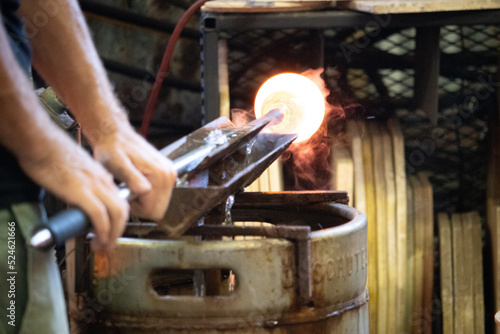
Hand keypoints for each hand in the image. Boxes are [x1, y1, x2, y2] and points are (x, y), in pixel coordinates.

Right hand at [17, 133, 128, 250]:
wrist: (42, 142)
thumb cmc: (52, 154)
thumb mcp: (77, 171)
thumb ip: (83, 186)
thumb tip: (80, 201)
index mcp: (102, 177)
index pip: (120, 202)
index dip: (117, 221)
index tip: (109, 233)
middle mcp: (103, 181)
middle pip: (123, 211)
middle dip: (118, 232)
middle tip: (108, 245)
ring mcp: (94, 185)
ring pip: (116, 214)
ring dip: (112, 235)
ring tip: (102, 246)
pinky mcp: (81, 191)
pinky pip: (100, 215)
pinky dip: (102, 230)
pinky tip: (96, 239)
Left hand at [91, 125, 176, 220]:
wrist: (116, 136)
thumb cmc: (112, 149)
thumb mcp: (117, 164)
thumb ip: (132, 178)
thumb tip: (145, 190)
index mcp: (159, 174)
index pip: (153, 211)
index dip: (136, 209)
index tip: (126, 195)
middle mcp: (168, 175)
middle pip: (159, 209)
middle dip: (142, 206)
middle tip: (128, 191)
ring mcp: (170, 174)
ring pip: (160, 204)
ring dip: (145, 200)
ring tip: (132, 186)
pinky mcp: (168, 174)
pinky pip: (161, 195)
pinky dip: (149, 194)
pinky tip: (138, 183)